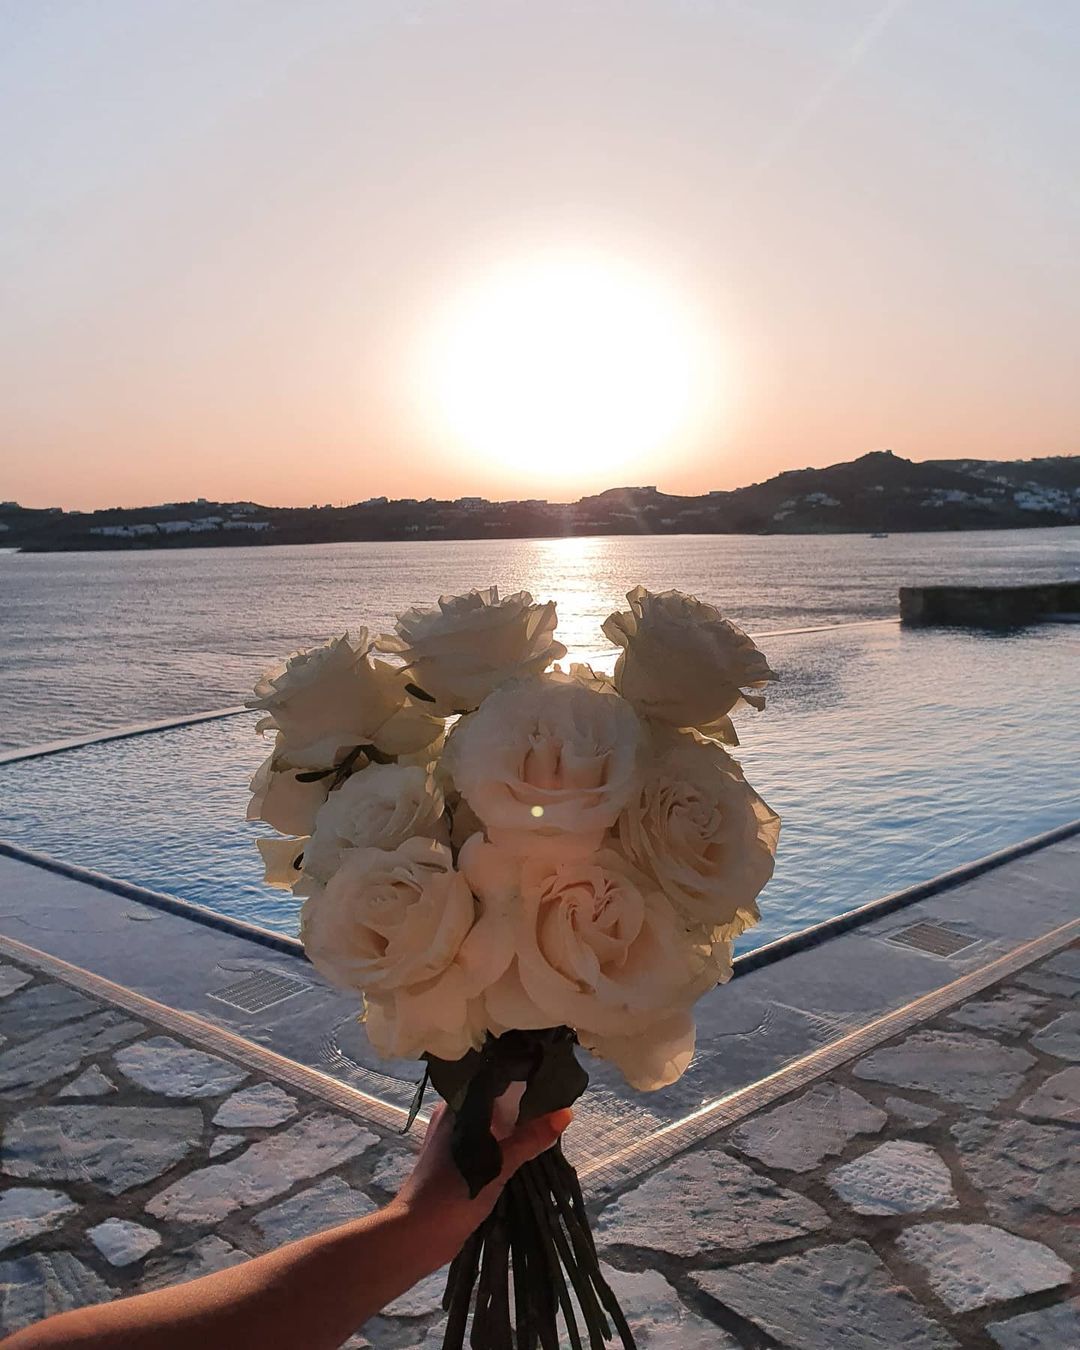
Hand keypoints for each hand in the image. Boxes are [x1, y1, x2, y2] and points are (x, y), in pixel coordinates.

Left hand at [391, 1092, 572, 1264]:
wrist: (417, 1234)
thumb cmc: (453, 1192)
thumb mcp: (497, 1165)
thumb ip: (530, 1138)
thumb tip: (566, 1113)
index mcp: (457, 1106)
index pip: (494, 1080)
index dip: (523, 1077)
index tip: (552, 1077)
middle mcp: (454, 1116)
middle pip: (495, 1101)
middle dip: (524, 1104)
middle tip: (559, 1102)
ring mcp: (455, 1139)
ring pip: (493, 1123)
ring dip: (517, 1126)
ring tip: (551, 1122)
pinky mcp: (458, 1161)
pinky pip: (488, 1142)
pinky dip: (507, 1143)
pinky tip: (529, 1147)